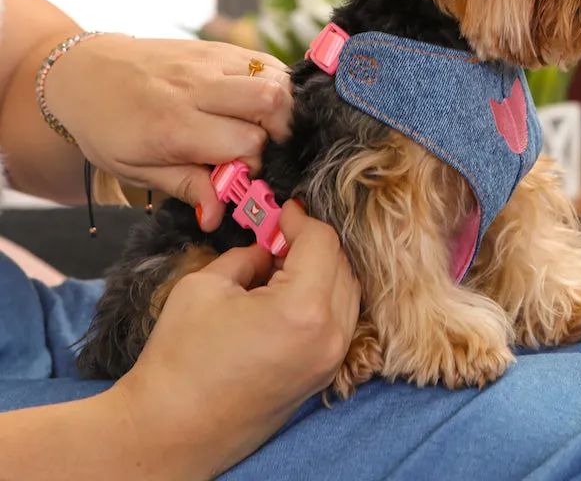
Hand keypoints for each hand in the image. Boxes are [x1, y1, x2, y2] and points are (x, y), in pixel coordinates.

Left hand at [43, 34, 291, 227]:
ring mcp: (208, 61)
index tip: (240, 174)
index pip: (246, 143)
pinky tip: (259, 102)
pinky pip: (263, 60)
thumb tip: (218, 217)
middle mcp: (195, 88)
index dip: (254, 165)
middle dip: (282, 131)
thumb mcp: (135, 169)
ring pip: (273, 77)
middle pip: (270, 100)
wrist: (84, 71)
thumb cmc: (107, 126)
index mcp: (173, 126)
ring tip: (266, 125)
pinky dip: (274, 82)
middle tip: (267, 147)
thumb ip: (185, 187)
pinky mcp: (215, 47)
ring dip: (283, 106)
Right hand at [112, 202, 360, 478]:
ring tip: (282, 264)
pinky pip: (340, 320)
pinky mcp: (323, 375)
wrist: (170, 431)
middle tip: (278, 234)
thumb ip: (247, 257)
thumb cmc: (180, 359)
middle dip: (312, 242)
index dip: (300, 219)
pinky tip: (289, 293)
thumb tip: (267, 249)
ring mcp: (330, 360)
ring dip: (322, 268)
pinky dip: (324, 296)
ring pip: (347, 291)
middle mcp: (329, 336)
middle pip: (341, 264)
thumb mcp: (207, 285)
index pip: (322, 242)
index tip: (282, 211)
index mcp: (303, 309)